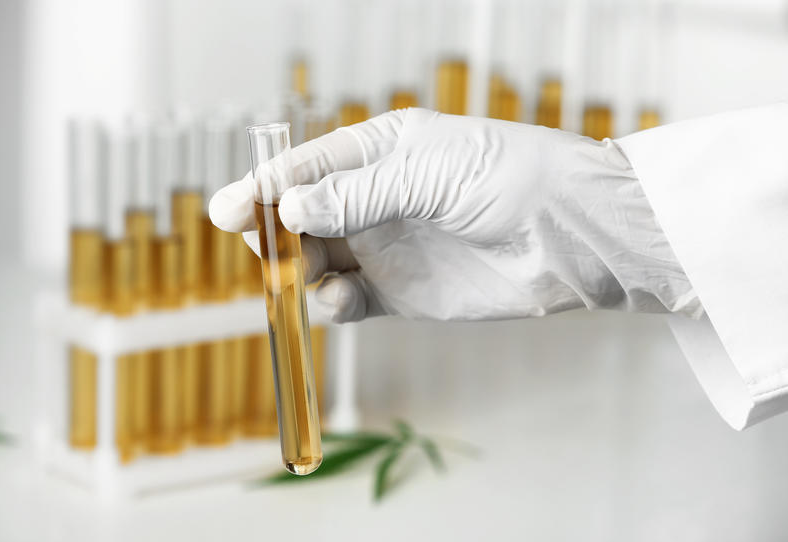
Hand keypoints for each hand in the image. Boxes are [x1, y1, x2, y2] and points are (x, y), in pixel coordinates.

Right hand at [211, 108, 698, 322]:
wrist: (564, 235)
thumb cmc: (508, 179)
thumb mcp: (426, 173)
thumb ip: (356, 195)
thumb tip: (290, 209)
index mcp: (380, 152)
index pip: (307, 168)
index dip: (265, 187)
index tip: (230, 209)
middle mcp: (376, 199)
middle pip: (303, 217)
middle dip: (274, 232)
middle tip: (259, 245)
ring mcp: (386, 247)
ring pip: (318, 260)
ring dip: (299, 270)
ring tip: (300, 276)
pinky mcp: (400, 293)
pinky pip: (347, 300)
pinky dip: (330, 304)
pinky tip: (335, 300)